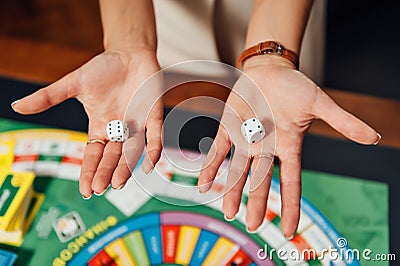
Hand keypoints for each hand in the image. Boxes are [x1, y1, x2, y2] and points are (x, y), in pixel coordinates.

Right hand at [12, 48, 162, 197]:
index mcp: (100, 126)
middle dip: (105, 173)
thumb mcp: (74, 84)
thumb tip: (17, 106)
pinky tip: (150, 165)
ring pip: (131, 151)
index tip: (85, 190)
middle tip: (99, 188)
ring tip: (118, 183)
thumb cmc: (104, 69)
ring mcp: (137, 124)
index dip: (89, 171)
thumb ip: (49, 97)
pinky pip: (154, 136)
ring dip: (126, 167)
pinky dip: (154, 150)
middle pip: (111, 157)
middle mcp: (119, 130)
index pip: (93, 154)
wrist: (128, 54)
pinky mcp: (153, 115)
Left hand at [198, 55, 379, 236]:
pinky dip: (211, 166)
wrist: (270, 70)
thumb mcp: (319, 103)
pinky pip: (218, 150)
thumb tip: (374, 138)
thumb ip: (343, 122)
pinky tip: (203, 183)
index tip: (290, 230)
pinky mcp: (229, 128)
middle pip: (262, 180)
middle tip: (252, 225)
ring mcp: (246, 139)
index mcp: (288, 146)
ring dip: (231, 190)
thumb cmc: (295, 87)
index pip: (291, 181)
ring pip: (237, 169)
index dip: (291, 205)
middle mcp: (266, 148)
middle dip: (257, 202)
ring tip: (227, 212)